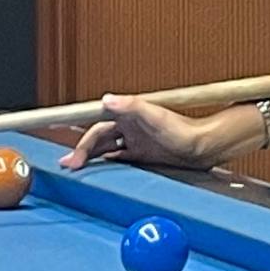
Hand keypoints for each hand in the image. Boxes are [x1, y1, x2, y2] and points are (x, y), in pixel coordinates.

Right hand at [60, 94, 223, 170]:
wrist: (203, 147)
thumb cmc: (183, 130)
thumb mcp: (155, 117)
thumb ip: (131, 106)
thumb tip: (106, 99)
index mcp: (128, 115)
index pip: (97, 125)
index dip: (81, 136)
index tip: (66, 144)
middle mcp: (129, 126)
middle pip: (98, 139)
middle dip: (82, 151)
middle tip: (67, 166)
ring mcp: (136, 140)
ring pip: (106, 149)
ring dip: (91, 157)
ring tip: (76, 168)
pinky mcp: (143, 154)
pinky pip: (118, 159)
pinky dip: (106, 164)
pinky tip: (100, 171)